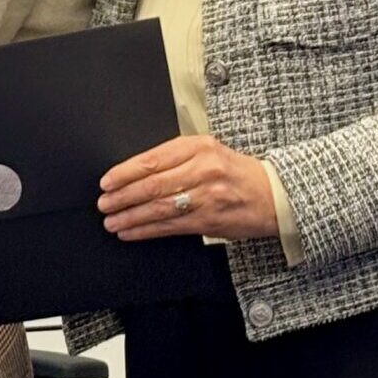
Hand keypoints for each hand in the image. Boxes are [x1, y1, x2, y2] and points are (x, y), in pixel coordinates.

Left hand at [97, 135, 279, 241]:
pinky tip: (131, 231)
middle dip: (123, 196)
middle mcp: (203, 168)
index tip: (107, 181)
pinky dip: (147, 230)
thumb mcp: (208, 152)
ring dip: (131, 216)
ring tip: (112, 221)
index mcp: (199, 146)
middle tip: (104, 203)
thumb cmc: (236, 172)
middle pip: (152, 184)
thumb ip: (176, 159)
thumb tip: (135, 174)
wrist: (274, 194)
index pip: (153, 159)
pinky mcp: (210, 220)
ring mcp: (207, 195)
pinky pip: (171, 226)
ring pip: (159, 207)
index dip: (125, 172)